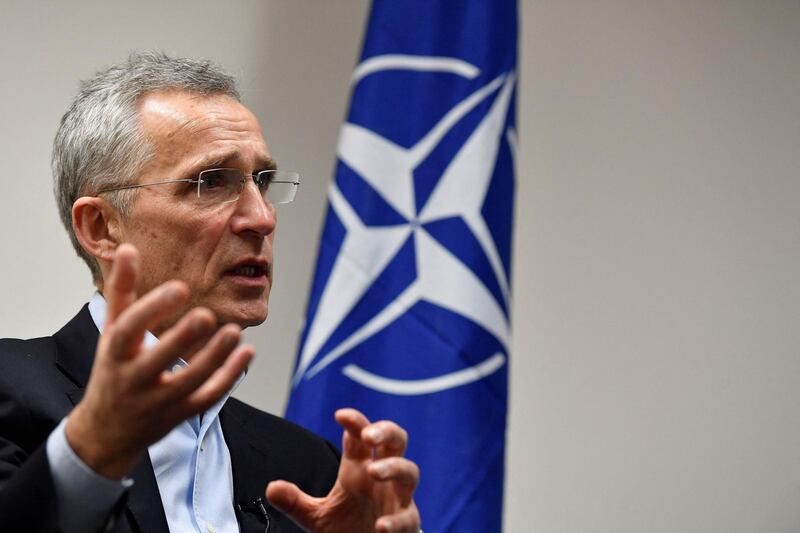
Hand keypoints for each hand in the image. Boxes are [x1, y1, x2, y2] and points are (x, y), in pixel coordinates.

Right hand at [65, 243, 253, 478]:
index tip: (180, 286)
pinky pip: (208, 397)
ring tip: (236, 331)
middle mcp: (133, 379)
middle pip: (158, 360)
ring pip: (190, 382)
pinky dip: (229, 376)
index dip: (153, 308)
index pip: (128, 330)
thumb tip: (128, 248)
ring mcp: (158, 401)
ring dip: (215, 357)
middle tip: (208, 314)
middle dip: (183, 339)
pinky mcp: (181, 415)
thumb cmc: (114, 368)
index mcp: (114, 353)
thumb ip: (122, 290)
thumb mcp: (112, 330)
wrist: (108, 432)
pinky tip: (248, 351)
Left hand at [266, 408, 420, 532]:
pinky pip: (408, 517)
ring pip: (409, 471)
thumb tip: (271, 488)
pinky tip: (381, 525)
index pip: (360, 437)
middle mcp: (381, 478)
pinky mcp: (407, 523)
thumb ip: (296, 502)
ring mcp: (397, 498)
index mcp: (359, 469)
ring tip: (375, 471)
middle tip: (369, 435)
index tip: (340, 415)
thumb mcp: (317, 516)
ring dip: (394, 467)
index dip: (355, 422)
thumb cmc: (349, 527)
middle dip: (385, 431)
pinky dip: (396, 521)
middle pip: (395, 440)